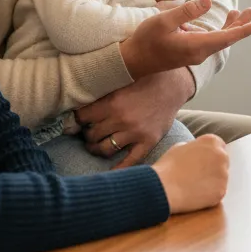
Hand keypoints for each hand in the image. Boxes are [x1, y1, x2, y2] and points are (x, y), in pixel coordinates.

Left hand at [74, 69, 193, 166]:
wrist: (174, 85)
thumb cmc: (145, 79)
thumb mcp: (122, 80)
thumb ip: (102, 91)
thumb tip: (77, 98)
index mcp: (113, 102)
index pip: (82, 117)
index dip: (77, 119)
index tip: (77, 120)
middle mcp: (122, 119)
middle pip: (91, 135)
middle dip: (87, 133)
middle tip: (88, 131)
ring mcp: (136, 133)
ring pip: (104, 149)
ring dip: (96, 148)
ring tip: (96, 144)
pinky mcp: (148, 141)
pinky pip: (130, 161)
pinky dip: (118, 169)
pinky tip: (110, 172)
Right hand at [121, 0, 250, 80]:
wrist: (132, 62)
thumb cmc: (146, 40)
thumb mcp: (163, 21)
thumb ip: (186, 12)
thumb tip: (208, 2)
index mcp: (196, 46)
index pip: (227, 37)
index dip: (244, 30)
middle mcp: (199, 52)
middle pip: (226, 38)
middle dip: (240, 25)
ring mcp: (194, 54)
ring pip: (218, 40)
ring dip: (229, 27)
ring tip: (239, 13)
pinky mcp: (188, 52)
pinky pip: (209, 41)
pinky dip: (217, 30)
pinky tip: (215, 22)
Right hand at [149, 134, 229, 213]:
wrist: (164, 188)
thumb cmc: (168, 166)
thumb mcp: (180, 147)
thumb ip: (195, 148)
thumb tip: (199, 153)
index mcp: (212, 141)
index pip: (218, 145)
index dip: (209, 154)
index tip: (202, 161)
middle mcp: (222, 155)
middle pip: (222, 161)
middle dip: (213, 167)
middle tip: (198, 175)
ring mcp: (223, 174)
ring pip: (221, 177)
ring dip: (212, 181)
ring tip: (195, 186)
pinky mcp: (221, 191)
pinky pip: (218, 192)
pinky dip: (210, 194)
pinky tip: (197, 194)